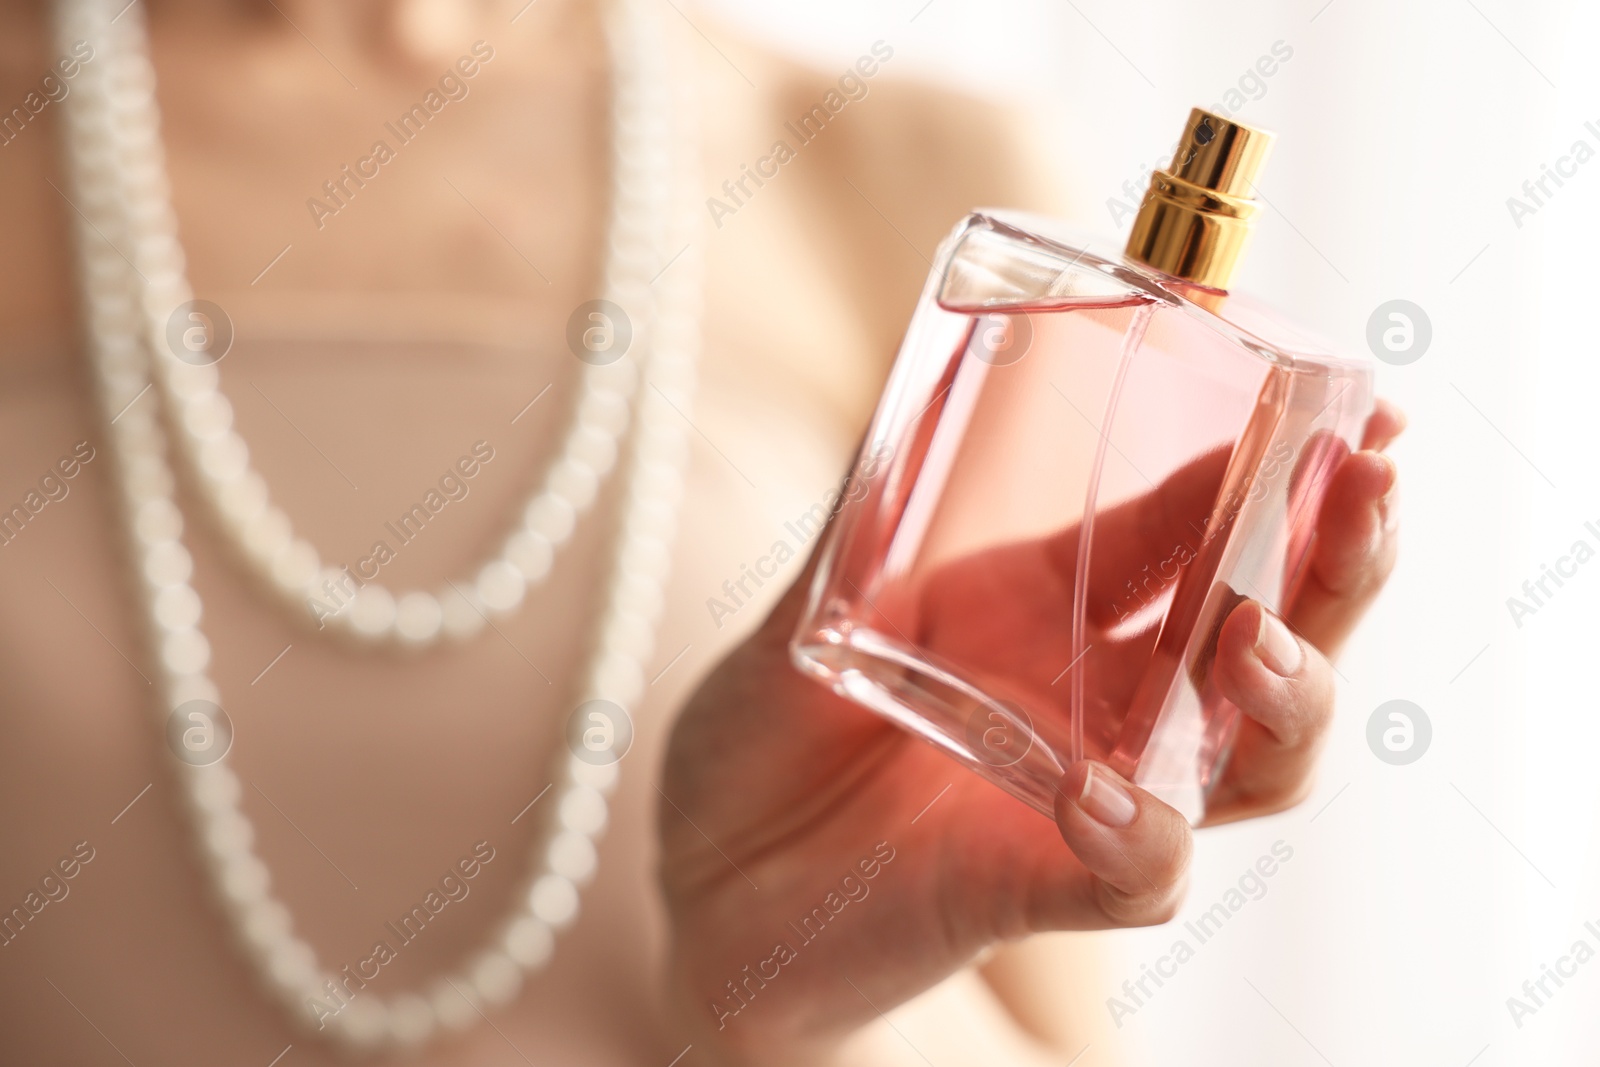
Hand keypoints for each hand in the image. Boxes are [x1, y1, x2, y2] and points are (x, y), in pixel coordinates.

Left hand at [658, 401, 1403, 1062]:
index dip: (1282, 468)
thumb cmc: (772, 730)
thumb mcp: (819, 602)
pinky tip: (1105, 793)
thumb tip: (914, 382)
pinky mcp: (1039, 882)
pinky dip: (1139, 836)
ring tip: (1257, 641)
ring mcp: (1088, 791)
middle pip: (1273, 636)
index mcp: (1059, 601)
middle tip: (1369, 492)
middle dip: (1337, 566)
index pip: (1203, 529)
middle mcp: (1101, 697)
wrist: (705, 871)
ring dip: (1284, 700)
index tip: (1354, 404)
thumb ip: (871, 515)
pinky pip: (1134, 873)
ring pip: (1252, 762)